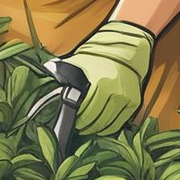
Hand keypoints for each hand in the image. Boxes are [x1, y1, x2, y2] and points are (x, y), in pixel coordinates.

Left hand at [59, 20, 154, 135]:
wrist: (125, 49)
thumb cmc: (99, 57)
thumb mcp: (80, 61)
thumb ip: (64, 70)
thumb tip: (44, 74)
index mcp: (98, 82)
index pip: (86, 109)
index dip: (78, 118)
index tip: (72, 121)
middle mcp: (113, 91)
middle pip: (97, 119)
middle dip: (86, 126)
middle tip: (79, 128)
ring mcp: (125, 98)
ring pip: (109, 123)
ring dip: (97, 129)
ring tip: (89, 129)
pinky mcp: (134, 102)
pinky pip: (120, 122)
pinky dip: (110, 128)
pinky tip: (102, 128)